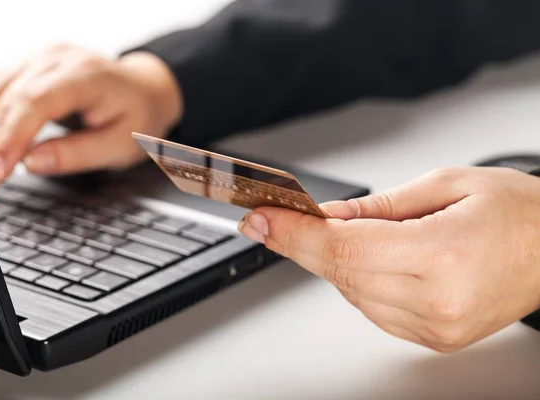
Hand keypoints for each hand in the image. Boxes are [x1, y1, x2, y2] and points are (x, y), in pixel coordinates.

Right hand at [0, 44, 182, 203]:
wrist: (144, 90)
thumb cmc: (137, 118)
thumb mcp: (121, 145)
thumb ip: (78, 154)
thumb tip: (31, 164)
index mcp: (85, 75)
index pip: (35, 100)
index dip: (10, 137)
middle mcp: (55, 60)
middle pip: (4, 96)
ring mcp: (37, 60)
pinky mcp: (25, 69)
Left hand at [238, 167, 539, 352]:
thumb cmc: (517, 213)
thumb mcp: (446, 185)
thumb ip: (378, 205)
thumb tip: (330, 216)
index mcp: (443, 254)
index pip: (344, 248)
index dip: (294, 233)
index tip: (261, 219)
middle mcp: (438, 300)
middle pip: (339, 272)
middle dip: (302, 244)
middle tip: (273, 220)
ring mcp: (436, 326)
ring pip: (351, 293)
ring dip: (334, 261)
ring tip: (343, 231)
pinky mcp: (434, 337)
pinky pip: (372, 308)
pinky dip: (358, 281)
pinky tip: (372, 258)